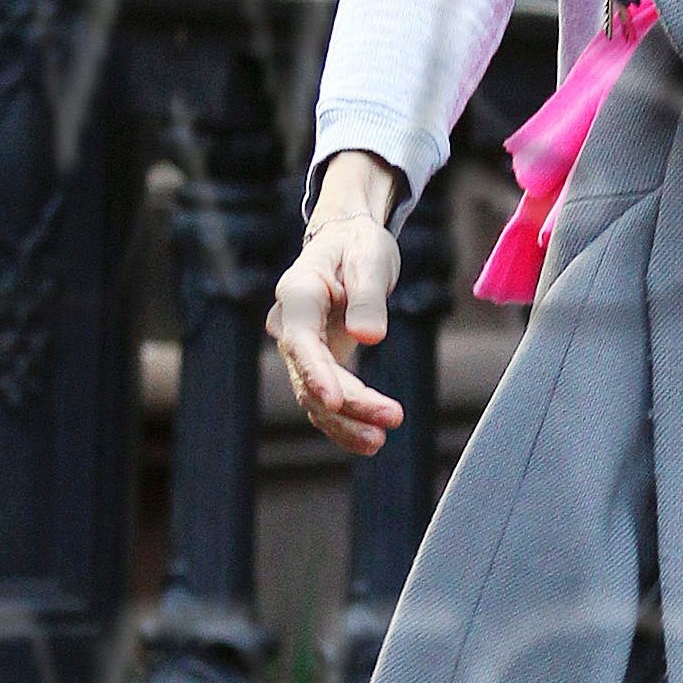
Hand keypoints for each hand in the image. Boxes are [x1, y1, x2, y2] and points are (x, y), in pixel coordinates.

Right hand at [270, 152, 403, 455]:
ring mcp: (300, 347)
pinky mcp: (316, 362)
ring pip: (314, 395)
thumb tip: (369, 336)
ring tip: (380, 440)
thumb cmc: (358, 246)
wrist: (347, 243)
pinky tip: (371, 438)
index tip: (335, 401)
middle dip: (348, 404)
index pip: (300, 340)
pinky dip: (345, 420)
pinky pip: (325, 398)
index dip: (315, 372)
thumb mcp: (370, 259)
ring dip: (346, 421)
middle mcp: (290, 324)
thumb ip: (369, 297)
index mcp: (298, 292)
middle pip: (310, 375)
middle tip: (392, 418)